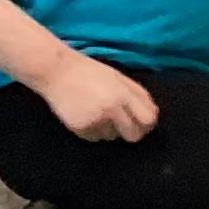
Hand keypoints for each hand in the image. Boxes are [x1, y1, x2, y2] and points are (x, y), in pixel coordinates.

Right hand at [36, 51, 157, 141]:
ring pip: (112, 137)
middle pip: (133, 135)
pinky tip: (85, 115)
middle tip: (123, 124)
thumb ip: (137, 95)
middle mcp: (112, 110)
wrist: (55, 71)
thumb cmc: (88, 72)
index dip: (147, 124)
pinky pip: (95, 138)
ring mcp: (95, 121)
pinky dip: (93, 130)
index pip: (148, 120)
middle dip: (131, 132)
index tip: (142, 123)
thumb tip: (153, 114)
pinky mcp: (80, 129)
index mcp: (123, 95)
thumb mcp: (117, 77)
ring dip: (109, 129)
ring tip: (96, 112)